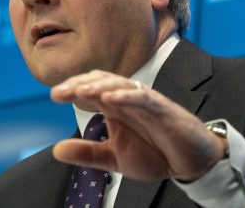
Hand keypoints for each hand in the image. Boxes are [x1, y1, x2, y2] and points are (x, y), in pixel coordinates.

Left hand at [50, 70, 227, 181]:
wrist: (190, 163)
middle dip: (81, 84)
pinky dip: (127, 97)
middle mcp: (129, 100)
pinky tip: (110, 99)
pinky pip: (144, 98)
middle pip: (103, 81)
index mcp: (116, 108)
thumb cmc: (155, 153)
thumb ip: (88, 153)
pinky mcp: (163, 109)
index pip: (92, 89)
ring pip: (121, 85)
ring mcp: (146, 102)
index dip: (73, 89)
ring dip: (100, 86)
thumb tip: (56, 149)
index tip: (54, 95)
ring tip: (81, 91)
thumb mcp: (114, 159)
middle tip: (60, 92)